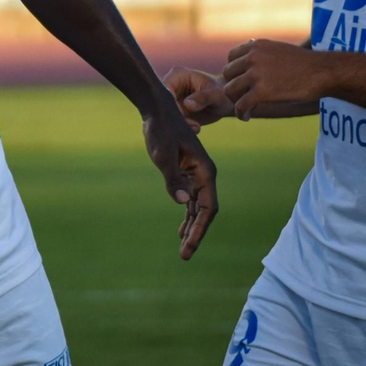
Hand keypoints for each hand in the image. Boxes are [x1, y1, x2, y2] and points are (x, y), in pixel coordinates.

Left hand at [141, 107, 217, 260]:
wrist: (157, 110)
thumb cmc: (161, 130)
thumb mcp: (163, 156)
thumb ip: (173, 180)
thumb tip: (184, 203)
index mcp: (205, 172)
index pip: (208, 208)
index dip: (200, 229)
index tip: (188, 246)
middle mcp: (204, 175)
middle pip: (204, 212)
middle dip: (195, 234)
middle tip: (184, 256)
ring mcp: (196, 175)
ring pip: (197, 207)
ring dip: (191, 227)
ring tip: (184, 248)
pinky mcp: (185, 173)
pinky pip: (190, 199)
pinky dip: (187, 214)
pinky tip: (182, 228)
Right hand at [163, 66, 234, 131]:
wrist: (224, 102)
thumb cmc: (222, 93)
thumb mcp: (217, 95)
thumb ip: (203, 98)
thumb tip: (187, 105)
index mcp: (177, 75)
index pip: (165, 89)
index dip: (171, 104)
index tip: (184, 117)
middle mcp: (171, 85)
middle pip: (163, 103)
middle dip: (176, 117)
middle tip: (194, 126)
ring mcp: (171, 98)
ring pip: (166, 114)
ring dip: (179, 124)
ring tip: (197, 128)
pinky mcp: (173, 110)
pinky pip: (171, 120)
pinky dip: (182, 127)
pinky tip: (196, 129)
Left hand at [222, 39, 329, 120]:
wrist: (323, 73)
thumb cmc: (304, 63)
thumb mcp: (279, 48)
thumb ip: (261, 49)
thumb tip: (248, 43)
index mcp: (256, 46)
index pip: (231, 58)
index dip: (235, 72)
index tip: (243, 82)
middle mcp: (253, 57)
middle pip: (227, 74)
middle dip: (234, 87)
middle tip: (244, 97)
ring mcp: (256, 74)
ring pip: (230, 90)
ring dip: (235, 101)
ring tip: (245, 109)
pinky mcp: (262, 92)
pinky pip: (241, 104)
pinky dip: (240, 113)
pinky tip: (246, 117)